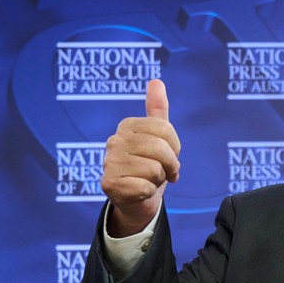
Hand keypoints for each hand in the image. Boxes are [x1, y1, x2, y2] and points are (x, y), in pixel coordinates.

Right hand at [101, 78, 181, 236]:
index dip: (174, 147)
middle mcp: (114, 141)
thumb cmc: (149, 168)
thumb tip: (156, 81)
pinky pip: (146, 187)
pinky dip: (149, 193)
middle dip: (169, 165)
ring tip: (148, 180)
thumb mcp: (157, 139)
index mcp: (127, 125)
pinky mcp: (109, 184)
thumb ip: (157, 111)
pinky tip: (140, 191)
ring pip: (155, 169)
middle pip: (161, 149)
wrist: (137, 201)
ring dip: (158, 180)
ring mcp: (109, 162)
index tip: (169, 156)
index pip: (165, 129)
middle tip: (163, 172)